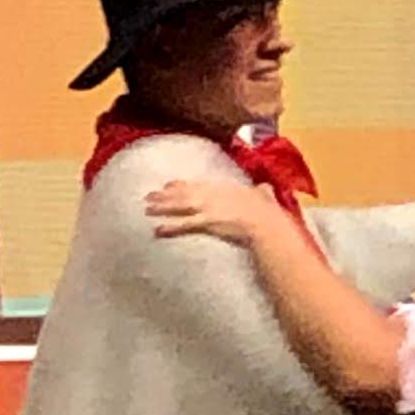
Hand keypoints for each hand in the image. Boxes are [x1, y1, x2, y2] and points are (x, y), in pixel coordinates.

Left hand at [147, 174, 279, 247]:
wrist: (265, 222)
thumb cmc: (267, 211)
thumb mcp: (265, 196)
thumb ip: (262, 191)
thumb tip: (265, 187)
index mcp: (223, 187)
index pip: (196, 184)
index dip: (181, 185)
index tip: (168, 184)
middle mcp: (212, 194)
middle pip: (183, 193)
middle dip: (164, 195)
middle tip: (148, 195)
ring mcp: (208, 207)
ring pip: (179, 206)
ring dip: (162, 207)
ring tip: (147, 209)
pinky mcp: (207, 222)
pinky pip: (184, 224)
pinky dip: (170, 227)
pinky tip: (158, 229)